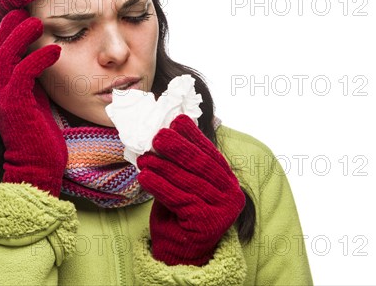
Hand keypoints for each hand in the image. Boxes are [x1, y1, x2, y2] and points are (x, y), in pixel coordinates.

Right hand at [0, 9, 66, 195]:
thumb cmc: (40, 135)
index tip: (21, 15)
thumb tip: (42, 58)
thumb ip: (33, 81)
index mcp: (3, 90)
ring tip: (36, 21)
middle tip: (22, 10)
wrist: (38, 166)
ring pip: (3, 59)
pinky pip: (23, 74)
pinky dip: (38, 59)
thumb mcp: (36, 100)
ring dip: (19, 37)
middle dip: (8, 29)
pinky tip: (55, 50)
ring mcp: (3, 99)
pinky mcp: (15, 107)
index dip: (7, 34)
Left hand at [136, 114, 245, 265]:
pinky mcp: (207, 223)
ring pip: (188, 181)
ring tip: (144, 158)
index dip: (193, 136)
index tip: (177, 120)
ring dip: (163, 166)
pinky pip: (178, 199)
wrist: (180, 254)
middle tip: (157, 136)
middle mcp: (231, 194)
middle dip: (178, 147)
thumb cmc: (180, 214)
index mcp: (228, 181)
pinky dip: (159, 186)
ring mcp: (221, 210)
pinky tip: (144, 177)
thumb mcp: (182, 184)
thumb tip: (163, 133)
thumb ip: (179, 164)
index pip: (210, 153)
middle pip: (201, 165)